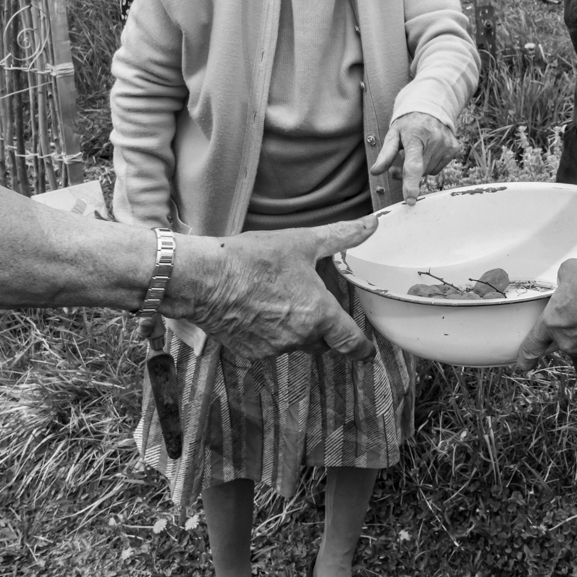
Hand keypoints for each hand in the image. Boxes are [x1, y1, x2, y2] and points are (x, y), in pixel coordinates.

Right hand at [171, 216, 378, 360]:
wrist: (205, 280)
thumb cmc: (254, 259)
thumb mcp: (303, 242)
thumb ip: (341, 235)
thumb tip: (371, 224)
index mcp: (319, 314)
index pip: (350, 341)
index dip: (362, 348)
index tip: (367, 352)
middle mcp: (300, 337)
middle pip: (322, 342)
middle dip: (323, 328)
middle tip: (313, 305)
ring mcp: (273, 348)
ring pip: (295, 342)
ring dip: (295, 328)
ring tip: (278, 298)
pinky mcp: (250, 352)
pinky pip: (269, 345)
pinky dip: (269, 332)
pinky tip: (257, 308)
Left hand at [370, 111, 458, 203]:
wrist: (430, 109)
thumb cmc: (408, 124)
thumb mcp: (393, 134)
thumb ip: (385, 154)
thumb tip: (375, 172)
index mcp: (416, 136)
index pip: (413, 164)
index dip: (411, 184)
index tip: (410, 199)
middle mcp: (435, 140)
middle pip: (419, 171)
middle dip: (407, 172)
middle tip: (401, 158)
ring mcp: (447, 145)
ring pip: (429, 172)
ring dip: (420, 168)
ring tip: (416, 153)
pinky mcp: (455, 148)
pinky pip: (438, 168)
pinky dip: (430, 163)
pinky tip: (428, 151)